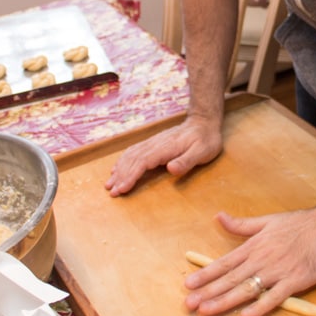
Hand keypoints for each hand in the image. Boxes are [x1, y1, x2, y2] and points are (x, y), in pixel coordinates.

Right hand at [105, 114, 222, 194]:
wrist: (204, 123)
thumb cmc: (205, 140)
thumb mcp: (202, 152)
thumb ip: (186, 161)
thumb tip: (170, 169)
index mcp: (165, 148)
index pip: (143, 162)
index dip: (131, 176)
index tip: (122, 188)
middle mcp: (155, 144)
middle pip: (133, 160)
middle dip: (121, 176)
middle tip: (111, 192)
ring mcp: (153, 142)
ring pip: (131, 155)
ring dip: (119, 169)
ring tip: (109, 183)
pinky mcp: (153, 143)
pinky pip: (134, 151)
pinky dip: (123, 161)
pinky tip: (117, 168)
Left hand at [184, 207, 315, 315]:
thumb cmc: (301, 223)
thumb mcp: (268, 221)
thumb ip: (242, 225)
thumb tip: (219, 217)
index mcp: (255, 245)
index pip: (225, 262)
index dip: (206, 274)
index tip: (188, 284)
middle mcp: (263, 258)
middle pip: (230, 278)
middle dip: (207, 292)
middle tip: (187, 304)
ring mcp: (278, 271)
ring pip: (246, 288)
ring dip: (224, 301)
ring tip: (205, 311)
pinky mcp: (295, 281)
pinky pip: (274, 297)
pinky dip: (259, 307)